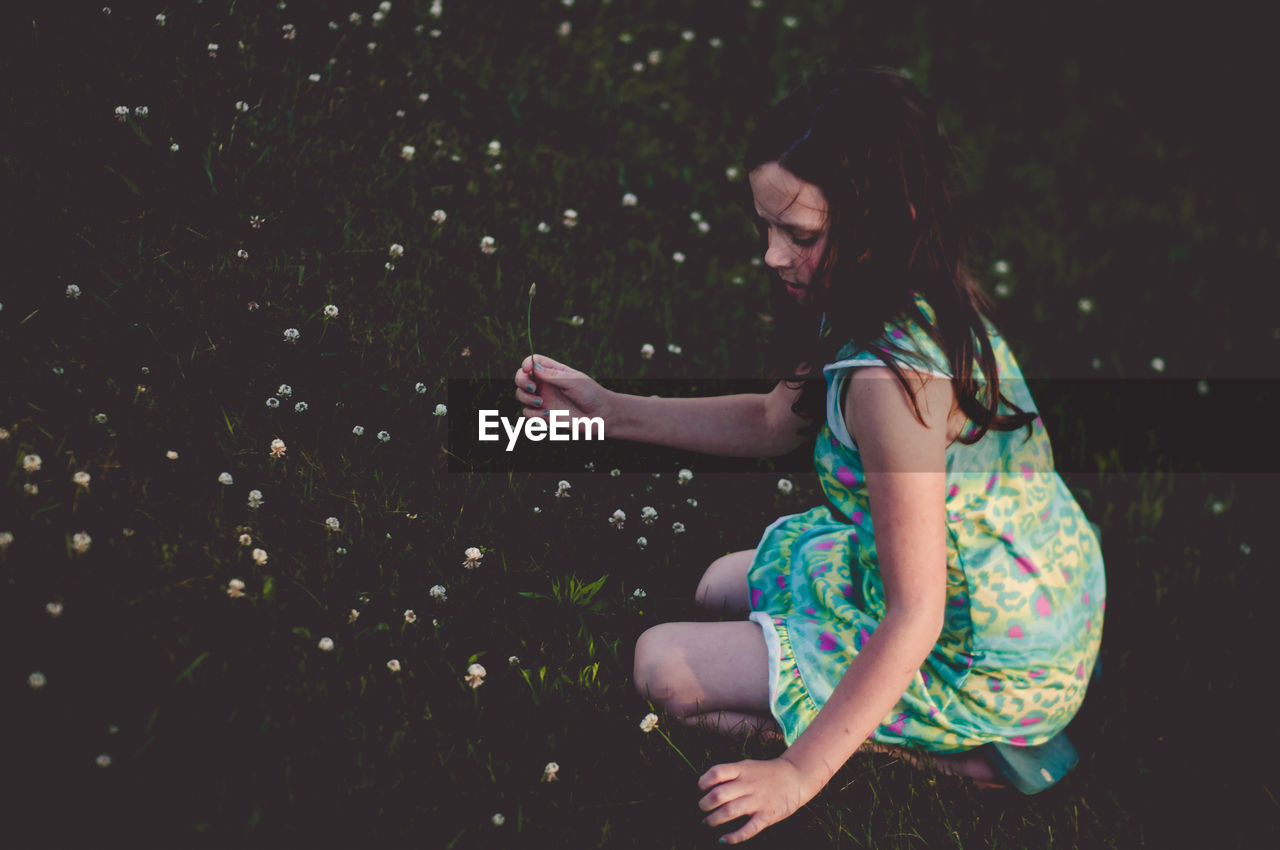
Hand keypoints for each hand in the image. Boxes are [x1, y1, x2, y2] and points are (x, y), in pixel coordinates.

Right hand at [513, 353, 613, 422]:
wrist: (601, 416)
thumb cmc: (591, 394)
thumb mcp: (574, 381)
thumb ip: (553, 375)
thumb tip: (533, 367)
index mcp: (553, 371)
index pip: (532, 362)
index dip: (526, 364)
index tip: (528, 370)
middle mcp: (545, 384)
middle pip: (521, 377)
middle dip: (521, 381)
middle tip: (532, 388)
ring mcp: (544, 399)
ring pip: (521, 395)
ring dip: (525, 398)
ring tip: (541, 402)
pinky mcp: (545, 415)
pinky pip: (528, 413)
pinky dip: (533, 414)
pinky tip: (547, 415)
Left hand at [697, 757, 819, 843]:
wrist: (795, 778)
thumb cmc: (766, 773)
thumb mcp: (747, 766)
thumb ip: (729, 773)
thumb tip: (705, 784)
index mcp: (742, 770)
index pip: (716, 773)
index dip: (704, 781)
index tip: (701, 788)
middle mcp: (748, 785)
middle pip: (719, 795)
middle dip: (705, 804)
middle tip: (702, 808)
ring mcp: (758, 801)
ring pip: (729, 812)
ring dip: (713, 820)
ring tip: (708, 822)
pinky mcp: (767, 816)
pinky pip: (748, 830)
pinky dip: (734, 837)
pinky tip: (723, 839)